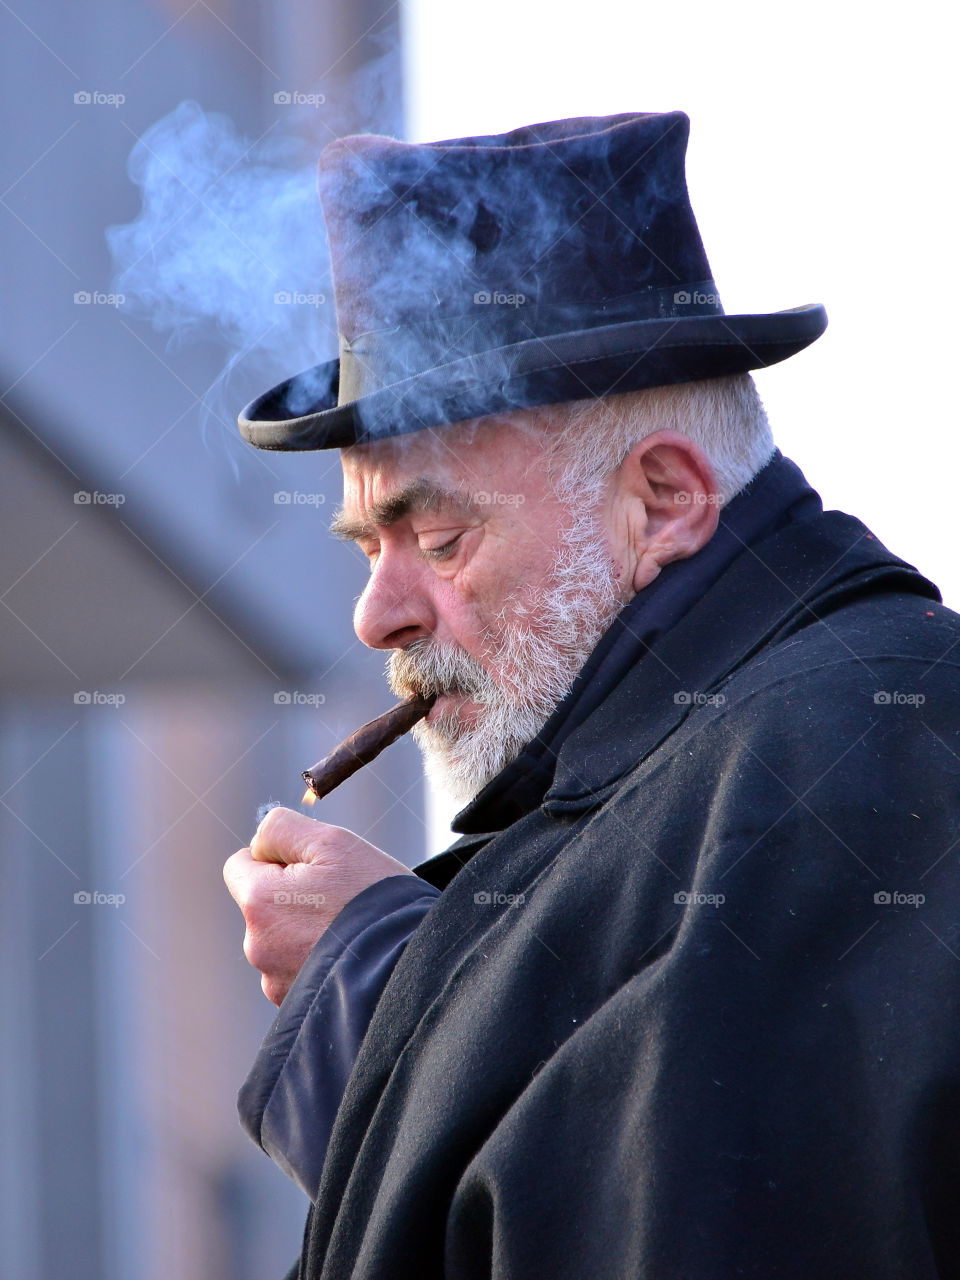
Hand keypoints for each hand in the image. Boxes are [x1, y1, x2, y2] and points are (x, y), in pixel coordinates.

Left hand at [223, 806, 413, 1005]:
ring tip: (348, 928)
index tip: (312, 867)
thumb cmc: (372, 897)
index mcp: (258, 902)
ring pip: (282, 939)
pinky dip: (317, 960)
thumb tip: (257, 844)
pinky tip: (348, 955)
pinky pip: (298, 970)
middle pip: (264, 904)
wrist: (408, 963)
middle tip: (339, 896)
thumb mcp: (331, 841)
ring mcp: (276, 981)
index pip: (239, 865)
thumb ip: (281, 828)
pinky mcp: (295, 1005)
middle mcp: (257, 946)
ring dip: (305, 930)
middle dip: (292, 896)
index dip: (275, 858)